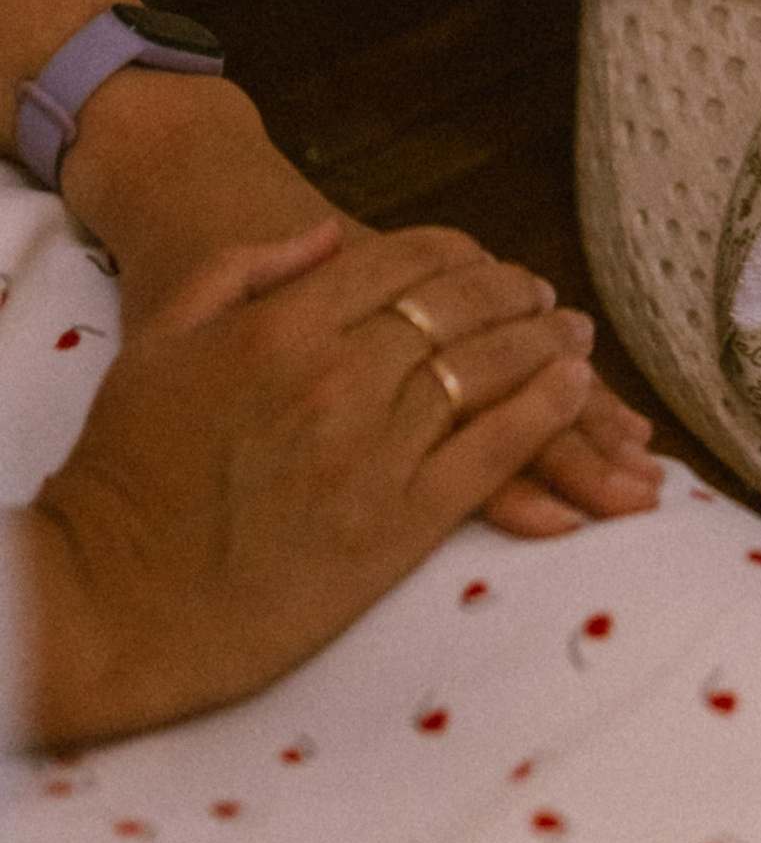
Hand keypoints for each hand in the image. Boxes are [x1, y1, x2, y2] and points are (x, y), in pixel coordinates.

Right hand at [68, 78, 657, 539]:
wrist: (105, 605)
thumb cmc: (124, 474)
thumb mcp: (162, 340)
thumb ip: (245, 271)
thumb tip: (323, 237)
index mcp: (281, 328)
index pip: (401, 263)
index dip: (458, 256)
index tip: (487, 261)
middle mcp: (335, 380)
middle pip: (456, 311)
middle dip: (512, 294)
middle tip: (545, 296)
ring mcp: (369, 454)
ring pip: (485, 372)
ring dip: (542, 344)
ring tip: (573, 335)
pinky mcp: (394, 528)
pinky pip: (489, 454)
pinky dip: (541, 414)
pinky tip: (573, 390)